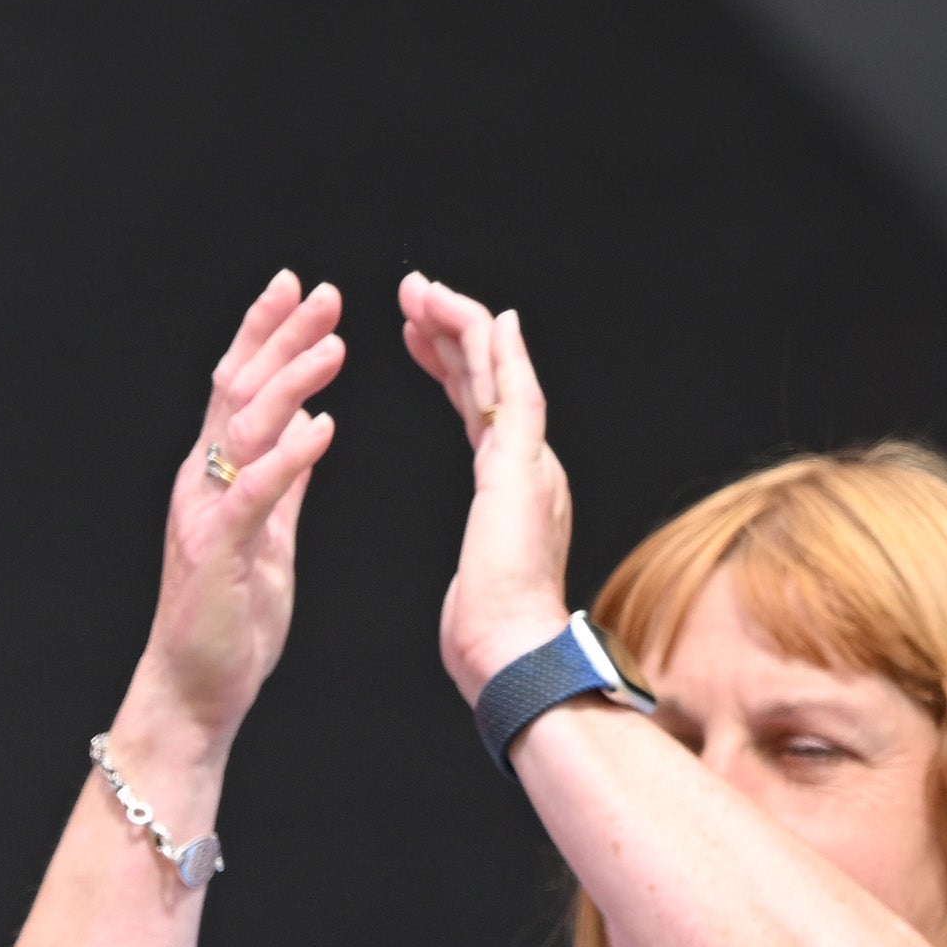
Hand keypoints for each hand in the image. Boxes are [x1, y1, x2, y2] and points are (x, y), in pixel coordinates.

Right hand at [118, 272, 344, 755]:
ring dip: (290, 384)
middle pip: (237, 392)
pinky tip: (325, 428)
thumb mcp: (267, 535)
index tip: (300, 289)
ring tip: (333, 347)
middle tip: (325, 294)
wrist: (194, 689)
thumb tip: (309, 425)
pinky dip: (289, 458)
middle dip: (280, 338)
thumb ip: (282, 480)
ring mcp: (205, 516)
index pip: (236, 388)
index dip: (264, 334)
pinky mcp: (219, 553)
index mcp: (213, 476)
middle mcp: (200, 484)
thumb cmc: (230, 620)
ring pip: (243, 430)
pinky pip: (255, 495)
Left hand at [399, 272, 576, 699]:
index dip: (449, 365)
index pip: (477, 408)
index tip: (416, 334)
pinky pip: (515, 395)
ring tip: (424, 290)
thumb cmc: (488, 636)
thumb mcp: (474, 580)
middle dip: (452, 330)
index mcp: (510, 487)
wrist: (510, 656)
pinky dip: (503, 355)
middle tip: (414, 291)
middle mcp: (529, 465)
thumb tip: (477, 580)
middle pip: (488, 379)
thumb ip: (481, 560)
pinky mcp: (525, 469)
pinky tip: (490, 318)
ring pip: (501, 373)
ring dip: (464, 326)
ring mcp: (532, 462)